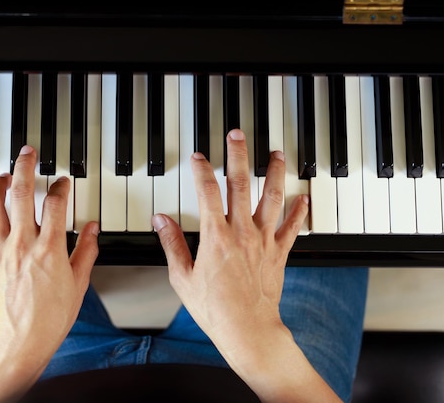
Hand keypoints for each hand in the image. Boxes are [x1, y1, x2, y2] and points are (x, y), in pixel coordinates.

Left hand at [0, 145, 98, 401]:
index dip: (61, 186)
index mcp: (50, 249)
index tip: (64, 182)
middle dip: (26, 167)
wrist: (19, 339)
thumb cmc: (50, 316)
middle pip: (21, 193)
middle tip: (29, 153)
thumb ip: (87, 250)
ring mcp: (0, 249)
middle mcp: (22, 244)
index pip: (56, 204)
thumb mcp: (79, 283)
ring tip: (5, 173)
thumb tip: (94, 228)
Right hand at [153, 129, 337, 401]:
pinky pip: (292, 228)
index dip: (201, 170)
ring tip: (276, 153)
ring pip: (271, 198)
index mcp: (215, 236)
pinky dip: (299, 211)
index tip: (198, 157)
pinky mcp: (279, 253)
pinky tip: (304, 197)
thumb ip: (172, 244)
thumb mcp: (182, 277)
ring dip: (274, 172)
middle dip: (238, 156)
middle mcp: (242, 232)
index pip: (206, 191)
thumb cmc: (214, 308)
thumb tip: (160, 220)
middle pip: (241, 184)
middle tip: (237, 135)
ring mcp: (263, 241)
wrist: (247, 330)